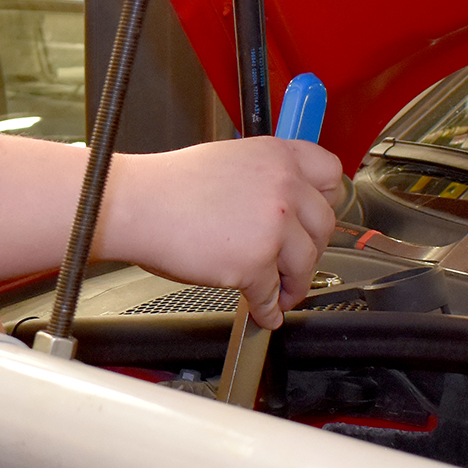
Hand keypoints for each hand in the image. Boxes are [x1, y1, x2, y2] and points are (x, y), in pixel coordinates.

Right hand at [98, 138, 343, 326]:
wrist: (136, 205)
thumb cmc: (168, 187)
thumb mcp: (229, 160)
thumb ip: (264, 178)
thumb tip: (280, 206)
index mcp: (277, 156)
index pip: (331, 175)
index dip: (326, 201)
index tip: (317, 218)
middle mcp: (283, 186)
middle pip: (323, 225)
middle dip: (312, 250)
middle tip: (298, 263)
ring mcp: (272, 226)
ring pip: (304, 264)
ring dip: (295, 284)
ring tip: (282, 292)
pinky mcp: (254, 263)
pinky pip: (272, 294)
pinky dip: (269, 308)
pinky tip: (264, 311)